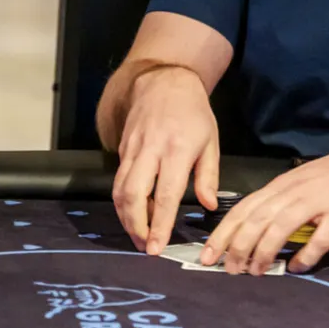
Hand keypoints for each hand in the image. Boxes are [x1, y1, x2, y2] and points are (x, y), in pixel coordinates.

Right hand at [111, 67, 218, 254]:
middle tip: (144, 246)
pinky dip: (122, 201)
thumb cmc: (193, 112)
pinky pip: (118, 179)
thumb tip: (208, 205)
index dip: (160, 224)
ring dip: (125, 217)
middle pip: (133, 195)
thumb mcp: (211, 141)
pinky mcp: (123, 148)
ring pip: (120, 189)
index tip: (157, 246)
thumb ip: (208, 176)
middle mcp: (151, 150)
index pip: (166, 194)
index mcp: (177, 150)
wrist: (164, 81)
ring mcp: (133, 149)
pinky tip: (132, 213)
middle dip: (135, 226)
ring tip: (137, 235)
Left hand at [201, 131, 328, 274]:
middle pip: (256, 219)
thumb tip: (255, 233)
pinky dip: (306, 255)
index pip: (243, 208)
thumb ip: (280, 204)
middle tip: (227, 270)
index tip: (207, 255)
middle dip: (237, 247)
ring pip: (280, 227)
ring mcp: (319, 202)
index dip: (223, 232)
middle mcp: (295, 191)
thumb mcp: (302, 182)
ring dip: (264, 252)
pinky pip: (319, 238)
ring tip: (255, 272)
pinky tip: (298, 268)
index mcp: (283, 185)